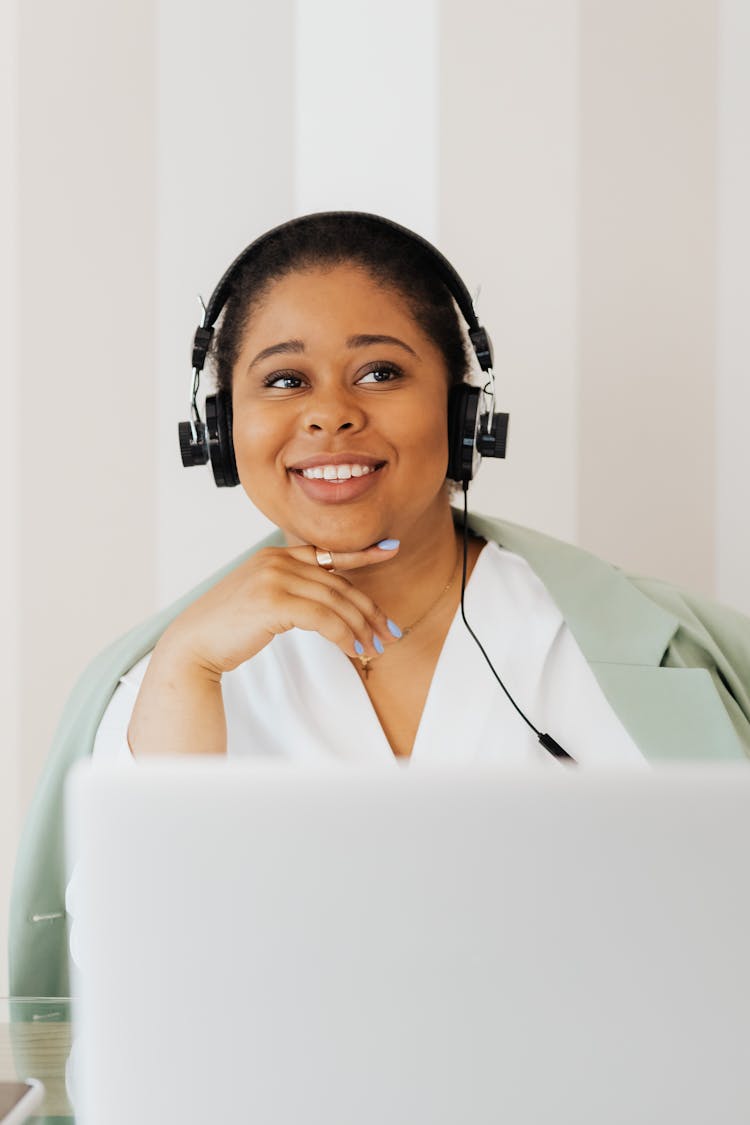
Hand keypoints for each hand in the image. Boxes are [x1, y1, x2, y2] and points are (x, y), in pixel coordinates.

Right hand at [161, 539, 401, 676]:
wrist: (194, 644)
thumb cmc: (229, 628)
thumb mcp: (262, 598)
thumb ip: (291, 590)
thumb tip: (329, 604)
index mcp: (275, 556)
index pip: (328, 553)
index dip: (362, 552)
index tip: (391, 548)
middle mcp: (276, 560)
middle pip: (338, 584)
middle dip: (369, 611)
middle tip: (389, 633)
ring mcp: (273, 578)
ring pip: (334, 602)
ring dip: (360, 629)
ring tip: (374, 649)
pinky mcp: (272, 601)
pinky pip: (322, 618)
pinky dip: (342, 635)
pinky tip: (353, 650)